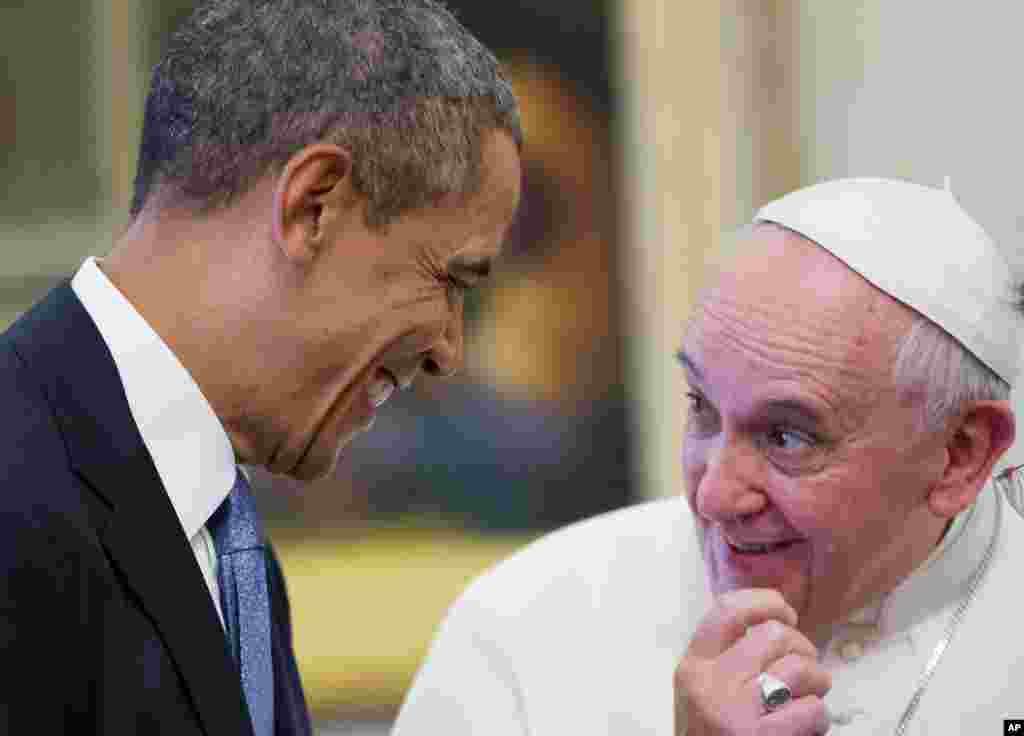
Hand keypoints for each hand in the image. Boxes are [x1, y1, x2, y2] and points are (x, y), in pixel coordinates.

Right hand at [674, 589, 830, 734]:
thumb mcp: (701, 694)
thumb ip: (725, 661)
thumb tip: (774, 624)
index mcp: (692, 668)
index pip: (726, 611)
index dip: (763, 601)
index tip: (784, 610)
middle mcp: (711, 684)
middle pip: (773, 635)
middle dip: (802, 647)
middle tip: (805, 667)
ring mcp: (736, 713)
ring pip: (800, 668)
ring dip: (818, 680)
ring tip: (812, 695)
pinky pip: (811, 710)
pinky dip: (819, 716)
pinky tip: (809, 725)